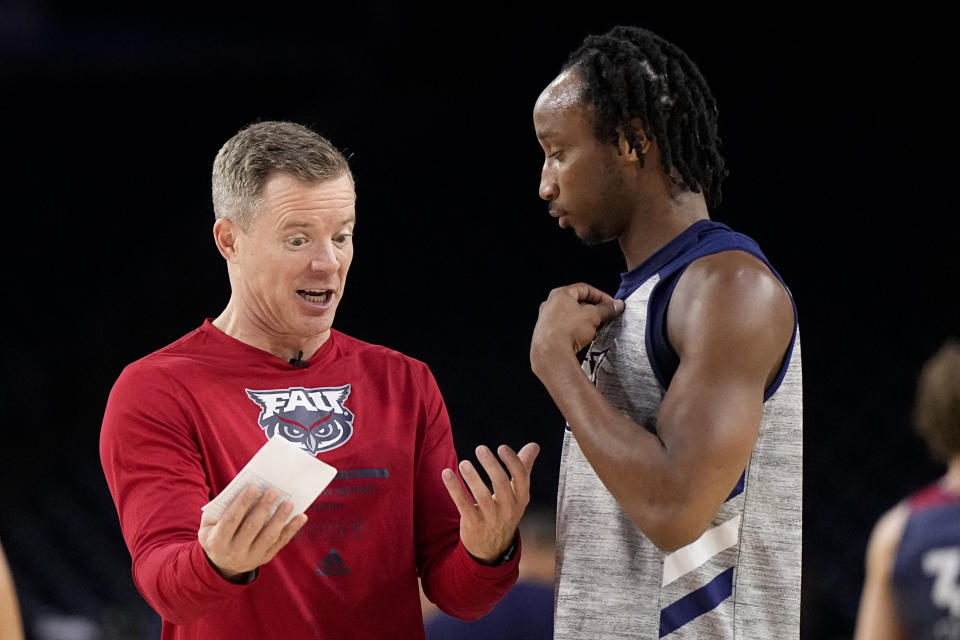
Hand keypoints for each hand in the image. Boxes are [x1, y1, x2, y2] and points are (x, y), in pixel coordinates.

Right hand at [198, 486, 306, 582]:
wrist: (222, 564)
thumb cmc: (217, 533)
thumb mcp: (210, 524)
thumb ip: (221, 509)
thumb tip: (244, 489)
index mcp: (217, 542)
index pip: (231, 520)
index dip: (242, 503)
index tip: (253, 487)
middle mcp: (234, 552)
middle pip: (252, 528)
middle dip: (263, 508)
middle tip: (273, 491)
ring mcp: (252, 558)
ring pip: (269, 537)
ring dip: (280, 518)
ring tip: (288, 503)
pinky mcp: (266, 558)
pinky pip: (281, 542)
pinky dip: (292, 529)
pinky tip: (301, 516)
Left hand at [441, 443, 539, 562]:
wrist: (493, 548)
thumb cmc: (505, 511)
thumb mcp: (518, 494)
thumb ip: (524, 468)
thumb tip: (534, 445)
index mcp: (521, 498)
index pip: (521, 478)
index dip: (512, 462)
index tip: (501, 447)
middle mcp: (508, 508)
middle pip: (502, 485)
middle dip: (491, 466)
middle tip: (480, 449)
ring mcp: (491, 518)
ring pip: (482, 496)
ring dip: (472, 478)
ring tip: (464, 463)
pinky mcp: (473, 524)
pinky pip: (463, 504)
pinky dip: (454, 489)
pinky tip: (447, 473)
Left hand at [530, 283, 623, 375]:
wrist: (552, 352)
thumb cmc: (567, 330)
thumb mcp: (594, 316)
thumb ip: (606, 309)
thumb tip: (615, 305)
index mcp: (560, 294)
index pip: (585, 289)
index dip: (600, 296)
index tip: (610, 304)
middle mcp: (551, 304)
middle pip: (577, 302)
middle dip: (593, 309)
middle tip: (605, 316)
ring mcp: (547, 319)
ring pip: (571, 316)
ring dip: (584, 321)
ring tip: (595, 328)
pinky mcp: (547, 333)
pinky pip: (564, 328)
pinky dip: (575, 330)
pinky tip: (582, 338)